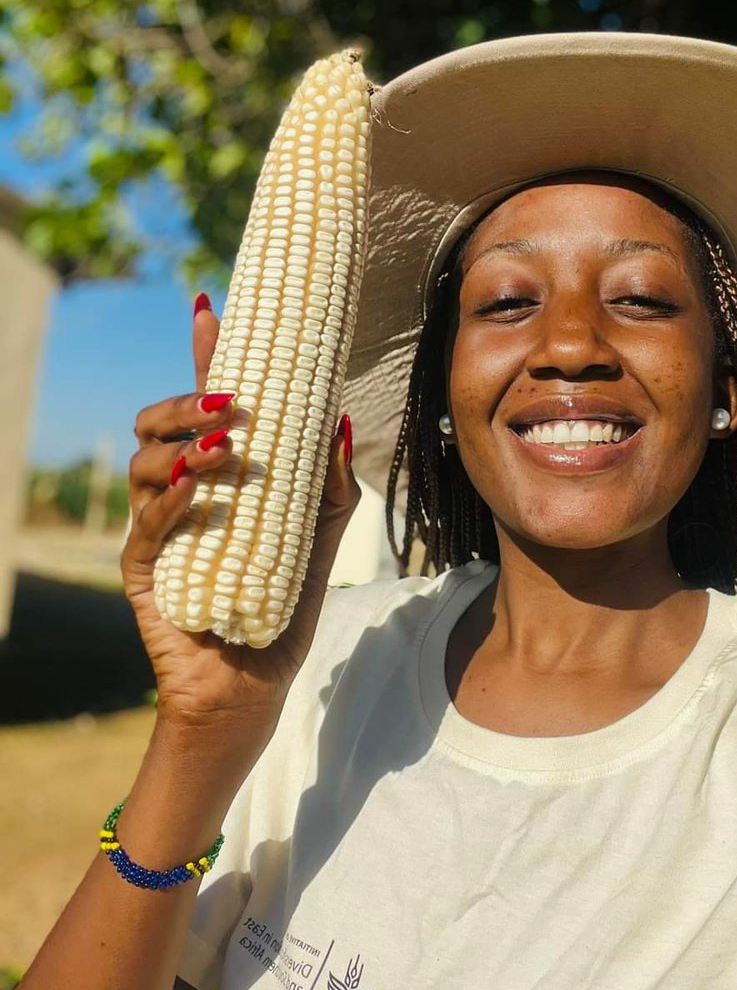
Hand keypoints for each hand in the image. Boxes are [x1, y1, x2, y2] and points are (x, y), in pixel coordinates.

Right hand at [121, 298, 360, 733]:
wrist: (254, 683)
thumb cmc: (284, 606)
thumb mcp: (320, 538)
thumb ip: (330, 487)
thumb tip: (340, 423)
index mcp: (219, 477)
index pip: (203, 406)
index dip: (204, 355)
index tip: (210, 306)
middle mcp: (180, 493)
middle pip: (158, 422)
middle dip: (190, 400)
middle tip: (236, 403)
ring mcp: (157, 528)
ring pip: (145, 462)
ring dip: (184, 446)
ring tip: (227, 449)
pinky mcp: (144, 569)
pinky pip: (147, 524)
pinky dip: (172, 503)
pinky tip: (198, 492)